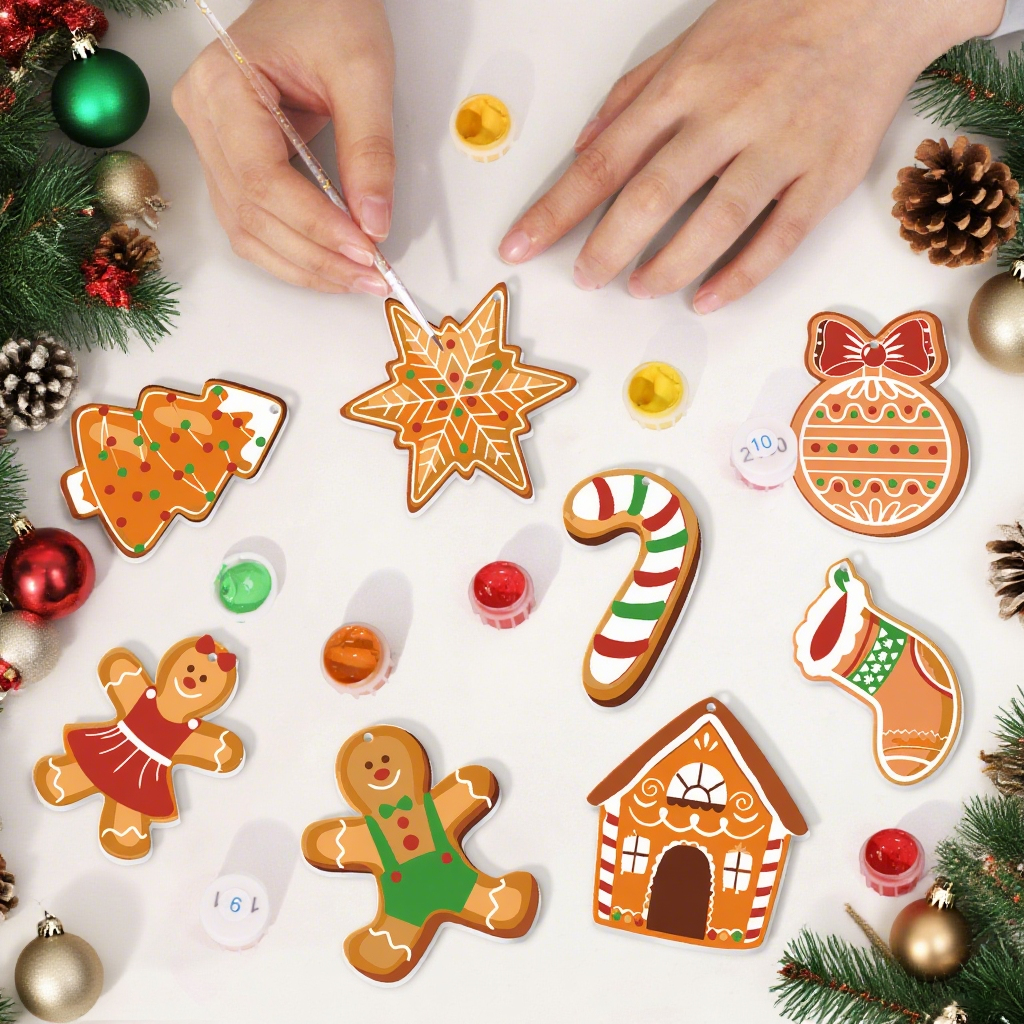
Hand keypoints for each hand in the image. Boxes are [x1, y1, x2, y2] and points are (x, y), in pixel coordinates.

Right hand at [173, 0, 393, 294]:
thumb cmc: (330, 12)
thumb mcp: (364, 73)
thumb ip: (370, 150)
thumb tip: (374, 223)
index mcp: (222, 86)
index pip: (264, 180)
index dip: (316, 225)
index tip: (366, 250)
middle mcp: (202, 118)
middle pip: (252, 215)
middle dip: (316, 257)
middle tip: (372, 277)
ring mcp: (209, 143)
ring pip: (246, 231)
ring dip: (304, 265)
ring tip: (356, 278)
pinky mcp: (228, 162)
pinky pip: (251, 223)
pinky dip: (292, 252)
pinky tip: (330, 264)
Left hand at [498, 0, 1005, 311]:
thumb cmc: (777, 16)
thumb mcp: (691, 40)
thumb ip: (633, 95)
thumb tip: (583, 147)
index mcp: (685, 84)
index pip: (604, 160)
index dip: (556, 210)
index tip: (520, 246)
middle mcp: (728, 116)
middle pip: (651, 196)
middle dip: (606, 246)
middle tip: (583, 279)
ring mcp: (781, 147)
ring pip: (715, 221)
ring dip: (668, 266)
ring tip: (639, 288)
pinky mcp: (827, 175)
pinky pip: (778, 237)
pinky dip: (739, 275)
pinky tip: (706, 299)